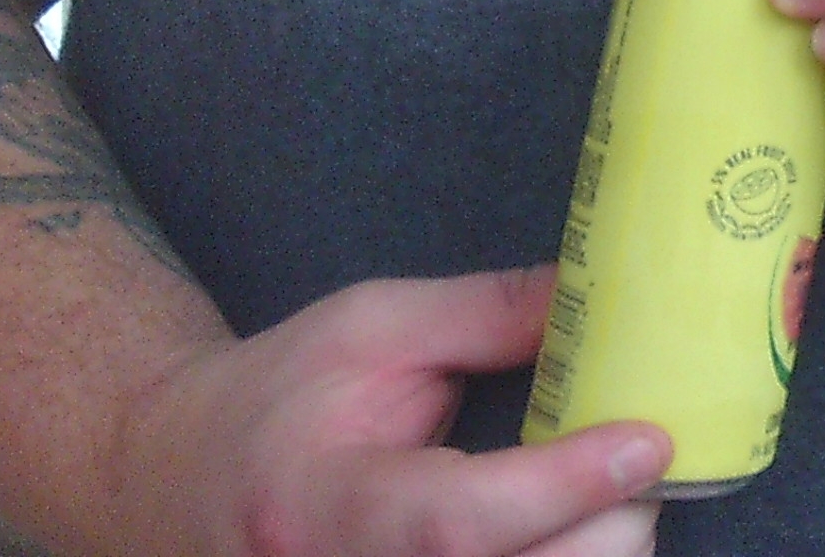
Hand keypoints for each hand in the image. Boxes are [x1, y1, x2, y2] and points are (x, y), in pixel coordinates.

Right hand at [108, 267, 666, 556]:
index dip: (563, 486)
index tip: (646, 441)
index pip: (458, 521)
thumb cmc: (276, 398)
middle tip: (646, 462)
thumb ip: (490, 313)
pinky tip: (577, 534)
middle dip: (610, 526)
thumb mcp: (372, 326)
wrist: (178, 480)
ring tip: (616, 498)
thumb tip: (606, 292)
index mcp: (325, 505)